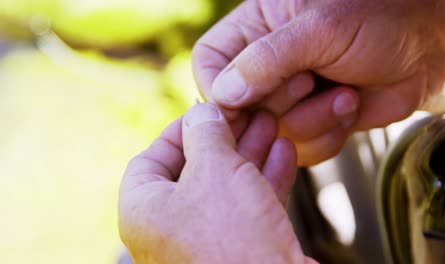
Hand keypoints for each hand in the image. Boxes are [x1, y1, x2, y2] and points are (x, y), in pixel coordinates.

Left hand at [119, 103, 316, 262]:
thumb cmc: (231, 240)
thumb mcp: (214, 171)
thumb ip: (205, 134)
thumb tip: (202, 112)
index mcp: (144, 211)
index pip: (152, 158)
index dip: (180, 128)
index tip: (208, 110)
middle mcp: (170, 228)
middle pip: (196, 168)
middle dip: (226, 137)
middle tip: (248, 113)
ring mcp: (206, 241)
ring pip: (227, 185)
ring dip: (251, 152)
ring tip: (271, 124)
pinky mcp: (239, 250)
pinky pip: (249, 205)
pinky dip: (265, 177)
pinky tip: (284, 151)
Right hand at [192, 0, 444, 164]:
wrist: (427, 42)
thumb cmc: (377, 14)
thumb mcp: (319, 28)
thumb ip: (267, 59)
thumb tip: (222, 96)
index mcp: (256, 31)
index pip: (210, 66)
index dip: (219, 92)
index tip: (241, 103)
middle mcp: (268, 67)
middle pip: (241, 109)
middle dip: (280, 104)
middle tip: (310, 81)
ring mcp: (292, 98)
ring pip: (274, 134)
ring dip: (311, 121)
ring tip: (343, 92)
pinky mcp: (315, 121)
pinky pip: (304, 149)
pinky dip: (329, 135)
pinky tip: (349, 105)